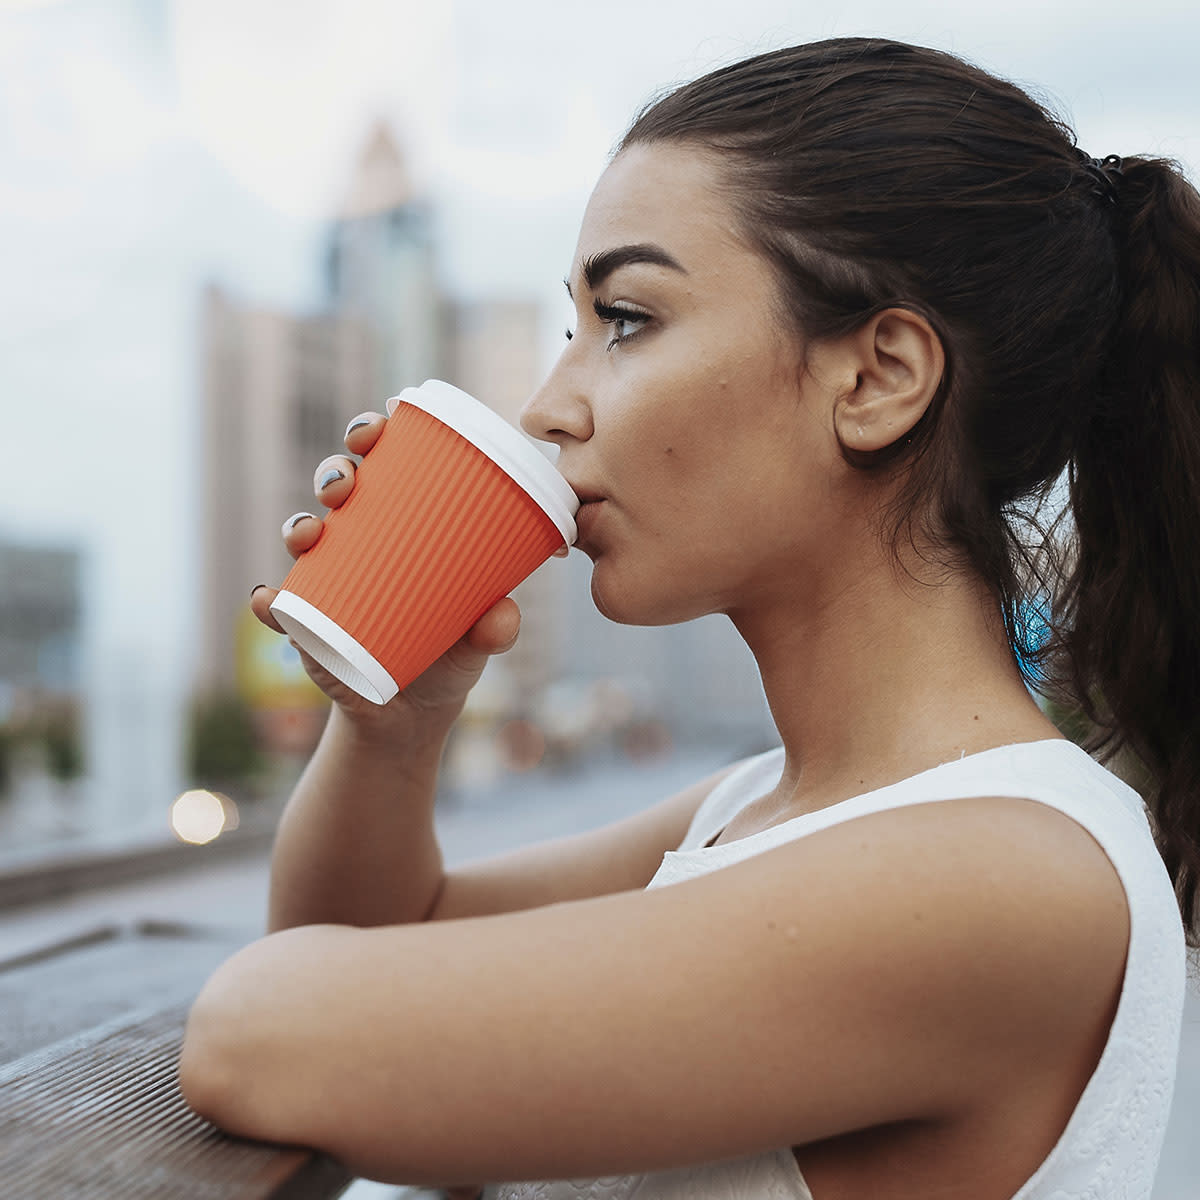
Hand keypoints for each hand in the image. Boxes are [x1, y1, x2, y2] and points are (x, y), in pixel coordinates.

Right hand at [250, 409, 521, 737]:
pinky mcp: (308, 623)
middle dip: (336, 470)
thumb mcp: (481, 641)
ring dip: (299, 523)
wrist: (414, 714)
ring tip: (310, 532)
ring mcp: (330, 578)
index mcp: (404, 524)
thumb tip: (502, 616)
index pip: (388, 463)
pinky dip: (268, 603)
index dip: (378, 432)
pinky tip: (267, 599)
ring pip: (303, 532)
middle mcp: (362, 541)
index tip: (385, 418)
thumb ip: (497, 628)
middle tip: (347, 481)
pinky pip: (280, 607)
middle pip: (339, 486)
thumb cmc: (452, 655)